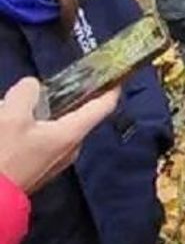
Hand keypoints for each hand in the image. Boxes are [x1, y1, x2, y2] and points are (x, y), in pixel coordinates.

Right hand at [0, 76, 121, 194]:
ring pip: (54, 126)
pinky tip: (7, 129)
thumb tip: (33, 88)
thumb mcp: (12, 115)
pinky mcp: (42, 168)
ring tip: (10, 110)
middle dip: (56, 98)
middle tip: (33, 92)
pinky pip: (43, 140)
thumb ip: (28, 92)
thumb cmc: (4, 156)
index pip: (103, 106)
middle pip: (74, 113)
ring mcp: (57, 161)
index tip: (115, 74)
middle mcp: (71, 149)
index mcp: (71, 133)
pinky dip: (30, 130)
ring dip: (36, 114)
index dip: (110, 87)